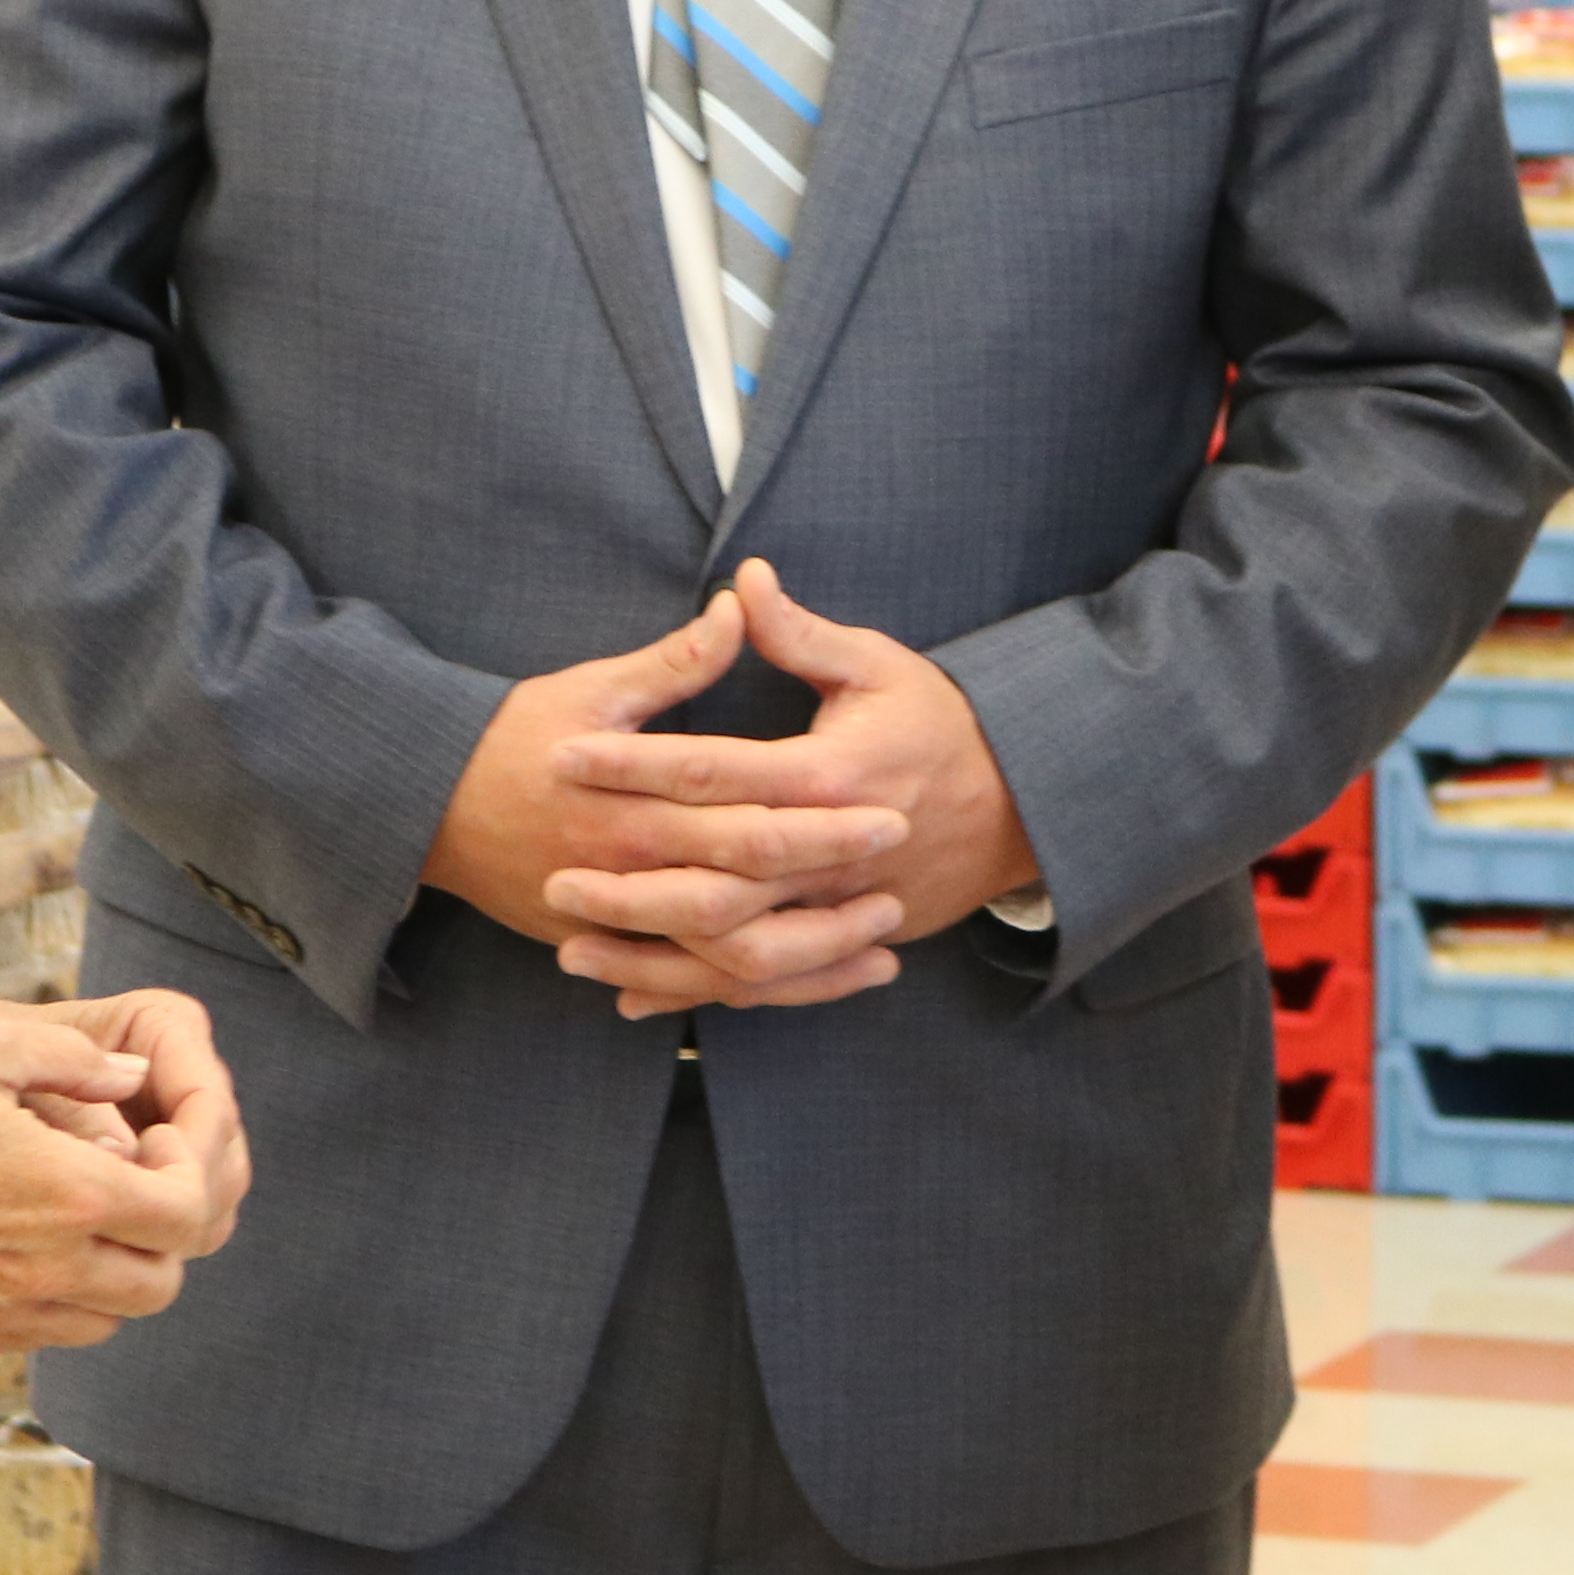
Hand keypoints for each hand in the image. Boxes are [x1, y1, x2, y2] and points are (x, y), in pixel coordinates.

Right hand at [0, 1002, 236, 1354]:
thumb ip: (74, 1061)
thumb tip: (129, 1075)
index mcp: (65, 1193)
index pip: (184, 1213)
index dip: (191, 1174)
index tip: (156, 1141)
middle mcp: (45, 1266)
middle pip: (163, 1281)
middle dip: (167, 1231)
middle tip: (134, 1179)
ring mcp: (3, 1310)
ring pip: (112, 1319)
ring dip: (121, 1271)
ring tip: (87, 1215)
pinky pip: (50, 1336)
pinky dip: (68, 1300)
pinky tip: (36, 1247)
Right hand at [427, 588, 904, 1000]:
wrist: (423, 805)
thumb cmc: (512, 735)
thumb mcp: (593, 686)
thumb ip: (677, 660)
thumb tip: (742, 603)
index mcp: (634, 803)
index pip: (745, 819)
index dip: (821, 822)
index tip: (888, 810)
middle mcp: (628, 870)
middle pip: (747, 897)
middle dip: (828, 896)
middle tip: (899, 888)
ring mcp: (614, 919)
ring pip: (725, 963)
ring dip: (809, 961)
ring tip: (882, 950)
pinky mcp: (604, 947)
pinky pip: (690, 986)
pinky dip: (754, 992)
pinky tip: (812, 982)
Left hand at [546, 560, 1039, 1018]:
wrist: (1023, 804)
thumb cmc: (941, 723)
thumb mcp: (877, 665)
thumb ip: (800, 632)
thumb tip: (744, 579)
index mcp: (830, 771)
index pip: (713, 768)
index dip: (633, 762)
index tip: (563, 754)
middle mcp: (831, 850)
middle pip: (712, 878)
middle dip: (626, 882)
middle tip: (550, 876)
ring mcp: (840, 905)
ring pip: (732, 950)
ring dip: (649, 956)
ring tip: (571, 949)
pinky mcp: (845, 939)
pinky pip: (764, 982)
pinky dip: (696, 994)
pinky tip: (633, 995)